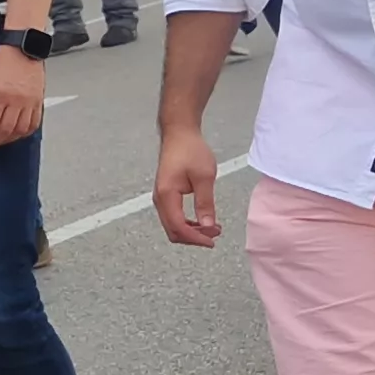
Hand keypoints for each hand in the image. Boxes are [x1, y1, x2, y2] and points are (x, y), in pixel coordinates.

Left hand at [0, 43, 45, 150]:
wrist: (24, 49)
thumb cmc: (1, 62)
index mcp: (0, 95)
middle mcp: (17, 101)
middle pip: (4, 130)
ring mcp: (30, 103)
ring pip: (20, 130)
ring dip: (8, 140)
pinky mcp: (39, 102)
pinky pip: (34, 124)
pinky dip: (24, 133)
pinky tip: (15, 135)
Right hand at [154, 125, 224, 247]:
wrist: (179, 133)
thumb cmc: (191, 151)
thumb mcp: (204, 177)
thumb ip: (205, 203)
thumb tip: (208, 227)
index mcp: (167, 195)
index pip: (178, 227)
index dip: (196, 238)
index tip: (213, 240)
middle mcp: (159, 200)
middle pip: (173, 231)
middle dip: (194, 237)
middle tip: (215, 233)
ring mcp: (161, 198)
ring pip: (172, 226)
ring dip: (191, 231)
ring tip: (212, 227)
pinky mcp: (165, 195)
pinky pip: (173, 217)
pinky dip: (187, 223)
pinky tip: (202, 220)